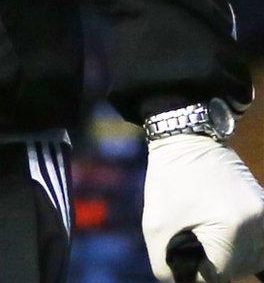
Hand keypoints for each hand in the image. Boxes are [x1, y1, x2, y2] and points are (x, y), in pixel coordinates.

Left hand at [143, 133, 263, 281]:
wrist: (187, 141)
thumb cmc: (168, 181)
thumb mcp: (156, 227)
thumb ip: (166, 266)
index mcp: (232, 230)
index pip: (218, 276)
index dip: (194, 271)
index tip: (180, 250)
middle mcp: (259, 225)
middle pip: (237, 269)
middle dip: (210, 262)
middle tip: (190, 236)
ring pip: (250, 259)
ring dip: (226, 256)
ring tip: (202, 230)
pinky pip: (256, 243)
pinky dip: (238, 245)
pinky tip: (217, 231)